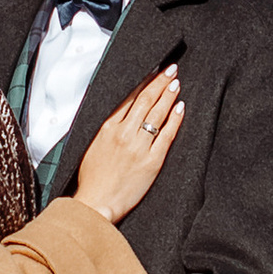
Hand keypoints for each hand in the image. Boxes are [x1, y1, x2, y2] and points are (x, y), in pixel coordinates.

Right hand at [74, 65, 183, 224]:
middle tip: (171, 70)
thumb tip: (119, 114)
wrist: (95, 204)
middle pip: (145, 100)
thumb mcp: (92, 147)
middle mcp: (124, 133)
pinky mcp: (152, 161)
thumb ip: (106, 129)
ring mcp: (139, 147)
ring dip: (168, 95)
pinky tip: (181, 107)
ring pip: (157, 114)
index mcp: (107, 128)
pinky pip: (167, 135)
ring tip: (176, 83)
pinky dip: (175, 119)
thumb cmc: (92, 180)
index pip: (129, 98)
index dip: (143, 82)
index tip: (153, 71)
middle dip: (160, 82)